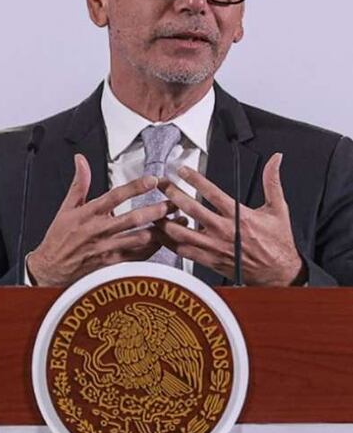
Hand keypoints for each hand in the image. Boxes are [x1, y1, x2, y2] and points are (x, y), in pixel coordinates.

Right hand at [27, 154, 173, 285]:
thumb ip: (79, 183)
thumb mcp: (65, 207)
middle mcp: (99, 230)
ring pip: (140, 238)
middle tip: (174, 202)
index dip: (136, 187)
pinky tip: (164, 241)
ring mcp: (107, 248)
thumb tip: (80, 160)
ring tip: (176, 221)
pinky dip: (153, 248)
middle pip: (134, 218)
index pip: (116, 196)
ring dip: (160, 229)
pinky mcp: (112, 263)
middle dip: (157, 209)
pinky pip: (138, 256)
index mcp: (89, 213)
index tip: (153, 180)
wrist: (51, 267)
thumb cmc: (59, 237)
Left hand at [155, 153, 304, 285]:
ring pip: (181, 232)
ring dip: (165, 220)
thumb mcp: (278, 209)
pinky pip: (183, 251)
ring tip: (155, 209)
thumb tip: (275, 160)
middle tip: (161, 184)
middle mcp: (224, 231)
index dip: (195, 179)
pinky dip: (169, 241)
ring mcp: (214, 246)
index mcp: (239, 216)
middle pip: (191, 209)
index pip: (212, 193)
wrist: (279, 272)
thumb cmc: (277, 242)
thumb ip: (272, 182)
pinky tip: (162, 233)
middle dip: (173, 194)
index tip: (182, 170)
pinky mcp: (209, 260)